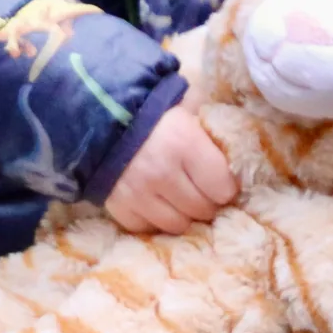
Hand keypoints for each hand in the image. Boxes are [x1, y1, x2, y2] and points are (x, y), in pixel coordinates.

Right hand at [104, 105, 237, 235]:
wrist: (93, 110)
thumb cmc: (150, 108)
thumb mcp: (185, 104)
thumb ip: (211, 124)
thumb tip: (239, 145)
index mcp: (184, 144)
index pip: (224, 189)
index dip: (224, 185)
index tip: (217, 179)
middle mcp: (162, 173)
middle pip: (203, 210)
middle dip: (205, 201)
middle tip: (199, 189)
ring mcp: (138, 193)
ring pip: (177, 225)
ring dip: (181, 214)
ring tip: (177, 197)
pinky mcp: (117, 205)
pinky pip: (146, 227)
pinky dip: (152, 218)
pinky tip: (153, 201)